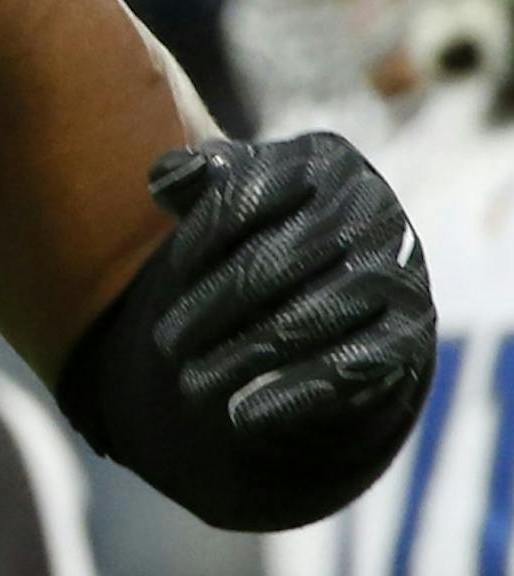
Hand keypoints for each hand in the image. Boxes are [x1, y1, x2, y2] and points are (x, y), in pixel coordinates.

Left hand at [145, 133, 433, 465]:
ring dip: (241, 357)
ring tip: (190, 387)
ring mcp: (398, 271)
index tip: (167, 275)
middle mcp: (373, 208)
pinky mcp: (410, 331)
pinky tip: (244, 415)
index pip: (247, 196)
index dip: (200, 238)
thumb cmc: (278, 222)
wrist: (359, 275)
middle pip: (272, 262)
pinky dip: (293, 392)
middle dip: (210, 308)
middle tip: (163, 345)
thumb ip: (196, 179)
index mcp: (326, 160)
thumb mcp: (238, 190)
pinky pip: (349, 365)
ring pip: (306, 319)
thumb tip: (164, 177)